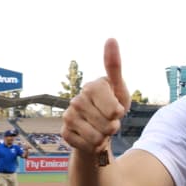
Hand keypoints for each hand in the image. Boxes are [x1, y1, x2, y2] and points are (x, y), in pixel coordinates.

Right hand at [62, 38, 130, 156]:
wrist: (98, 129)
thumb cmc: (112, 106)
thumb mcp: (119, 89)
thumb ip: (114, 66)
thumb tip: (110, 38)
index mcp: (92, 86)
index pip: (113, 109)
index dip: (118, 114)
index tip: (117, 110)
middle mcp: (77, 99)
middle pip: (107, 125)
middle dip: (113, 127)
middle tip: (110, 121)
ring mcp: (69, 116)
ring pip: (96, 137)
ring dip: (104, 138)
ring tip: (101, 130)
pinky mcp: (65, 133)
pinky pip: (86, 146)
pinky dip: (94, 147)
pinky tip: (91, 138)